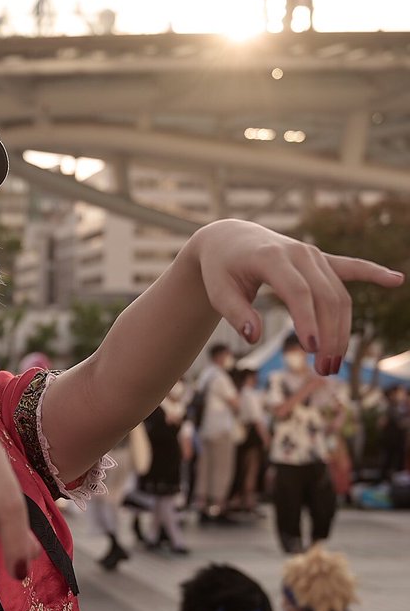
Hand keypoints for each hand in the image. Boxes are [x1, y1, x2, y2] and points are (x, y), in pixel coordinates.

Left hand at [190, 220, 403, 375]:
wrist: (229, 239)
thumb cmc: (221, 269)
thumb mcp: (218, 291)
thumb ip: (236, 314)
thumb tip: (254, 338)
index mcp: (271, 257)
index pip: (297, 291)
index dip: (307, 320)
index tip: (313, 350)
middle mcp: (298, 253)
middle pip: (325, 296)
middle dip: (329, 335)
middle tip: (324, 371)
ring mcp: (313, 255)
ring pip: (339, 293)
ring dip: (341, 329)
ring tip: (333, 364)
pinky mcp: (321, 260)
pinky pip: (351, 267)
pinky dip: (373, 273)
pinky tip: (396, 280)